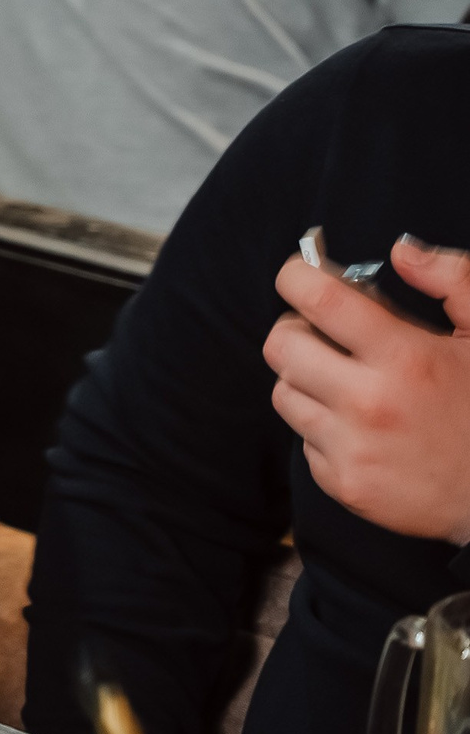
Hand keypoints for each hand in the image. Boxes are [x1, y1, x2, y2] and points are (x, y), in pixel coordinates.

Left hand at [265, 235, 469, 544]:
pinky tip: (359, 427)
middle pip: (280, 345)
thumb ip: (453, 281)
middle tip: (322, 333)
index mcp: (405, 358)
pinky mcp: (343, 484)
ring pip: (283, 392)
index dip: (296, 277)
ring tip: (345, 382)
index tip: (300, 275)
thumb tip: (402, 250)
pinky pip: (302, 439)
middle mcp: (370, 403)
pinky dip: (321, 428)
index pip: (319, 299)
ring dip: (304, 379)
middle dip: (295, 329)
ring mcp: (352, 447)